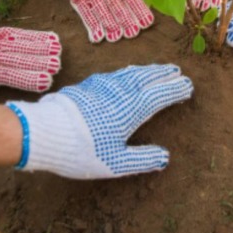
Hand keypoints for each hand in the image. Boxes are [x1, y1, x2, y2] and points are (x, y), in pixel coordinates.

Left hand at [7, 64, 193, 178]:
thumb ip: (142, 159)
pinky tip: (124, 74)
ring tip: (156, 69)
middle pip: (147, 78)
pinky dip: (127, 72)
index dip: (175, 89)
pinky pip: (114, 74)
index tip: (187, 85)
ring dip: (146, 70)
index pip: (160, 95)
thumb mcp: (116, 163)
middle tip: (176, 70)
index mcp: (132, 110)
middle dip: (163, 74)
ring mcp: (102, 85)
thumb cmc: (83, 150)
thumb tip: (165, 157)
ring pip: (130, 73)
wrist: (45, 132)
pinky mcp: (87, 85)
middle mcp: (121, 92)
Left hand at [55, 0, 154, 42]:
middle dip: (124, 21)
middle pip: (117, 7)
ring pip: (102, 12)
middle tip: (132, 34)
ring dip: (109, 25)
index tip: (146, 22)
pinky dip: (91, 25)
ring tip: (115, 38)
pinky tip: (97, 37)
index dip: (137, 10)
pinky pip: (85, 13)